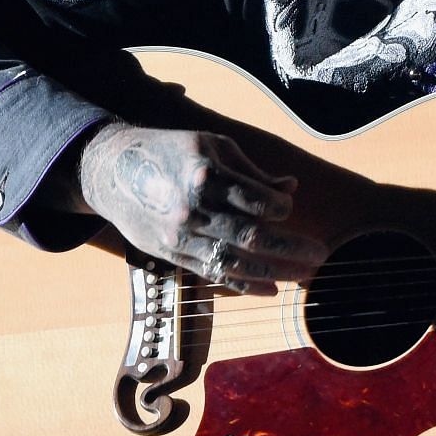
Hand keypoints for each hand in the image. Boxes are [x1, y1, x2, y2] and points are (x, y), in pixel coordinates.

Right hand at [77, 122, 324, 294]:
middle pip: (252, 237)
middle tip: (324, 255)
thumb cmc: (170, 152)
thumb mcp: (212, 146)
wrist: (112, 172)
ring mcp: (181, 237)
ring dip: (276, 272)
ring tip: (306, 275)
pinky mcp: (172, 255)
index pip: (256, 201)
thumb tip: (291, 188)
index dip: (280, 208)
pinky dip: (245, 285)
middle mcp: (193, 210)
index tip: (287, 209)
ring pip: (236, 262)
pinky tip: (272, 288)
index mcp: (205, 176)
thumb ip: (253, 171)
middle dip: (292, 248)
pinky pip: (214, 275)